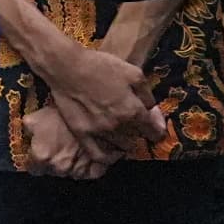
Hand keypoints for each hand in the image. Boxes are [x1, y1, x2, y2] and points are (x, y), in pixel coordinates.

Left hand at [20, 108, 109, 180]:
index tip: (37, 151)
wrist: (94, 119)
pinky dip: (85, 165)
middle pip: (50, 170)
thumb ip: (27, 128)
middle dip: (51, 160)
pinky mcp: (95, 171)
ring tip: (72, 146)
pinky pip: (87, 172)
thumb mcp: (37, 117)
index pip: (31, 168)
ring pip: (68, 171)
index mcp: (41, 157)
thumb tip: (25, 131)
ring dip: (68, 162)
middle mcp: (57, 168)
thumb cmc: (63, 117)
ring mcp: (77, 172)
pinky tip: (85, 153)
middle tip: (56, 145)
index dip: (33, 159)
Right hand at [39, 46, 161, 148]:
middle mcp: (119, 125)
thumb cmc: (101, 65)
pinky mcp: (82, 134)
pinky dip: (109, 158)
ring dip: (125, 141)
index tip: (154, 126)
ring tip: (122, 134)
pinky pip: (98, 155)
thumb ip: (147, 95)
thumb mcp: (133, 73)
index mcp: (133, 110)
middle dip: (138, 131)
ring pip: (121, 146)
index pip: (153, 130)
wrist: (67, 67)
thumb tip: (153, 111)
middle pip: (136, 137)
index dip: (157, 129)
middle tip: (133, 123)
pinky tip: (112, 153)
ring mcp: (99, 132)